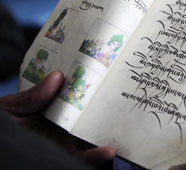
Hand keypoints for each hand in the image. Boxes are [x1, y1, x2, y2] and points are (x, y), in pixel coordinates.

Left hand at [0, 70, 115, 164]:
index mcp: (57, 108)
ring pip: (95, 136)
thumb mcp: (15, 106)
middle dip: (112, 107)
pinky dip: (97, 156)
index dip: (96, 85)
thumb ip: (34, 95)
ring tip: (125, 123)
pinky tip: (109, 150)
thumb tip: (58, 76)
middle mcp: (66, 124)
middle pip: (94, 114)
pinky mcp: (66, 155)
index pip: (80, 95)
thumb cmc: (2, 124)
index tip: (110, 74)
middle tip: (127, 95)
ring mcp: (68, 141)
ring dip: (111, 132)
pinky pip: (84, 158)